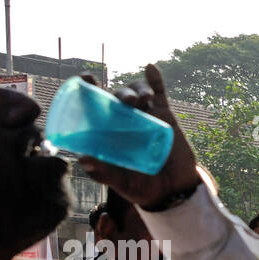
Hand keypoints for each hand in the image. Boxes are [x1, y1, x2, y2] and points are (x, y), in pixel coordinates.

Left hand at [76, 65, 201, 208]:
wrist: (174, 191)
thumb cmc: (142, 187)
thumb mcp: (121, 183)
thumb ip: (104, 173)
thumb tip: (84, 160)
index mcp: (109, 132)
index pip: (96, 106)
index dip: (89, 90)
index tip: (85, 78)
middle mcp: (126, 120)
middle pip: (118, 97)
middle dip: (120, 93)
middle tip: (127, 102)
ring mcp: (146, 116)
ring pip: (138, 93)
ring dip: (138, 89)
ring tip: (143, 99)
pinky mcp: (165, 116)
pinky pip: (160, 94)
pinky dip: (155, 81)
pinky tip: (150, 68)